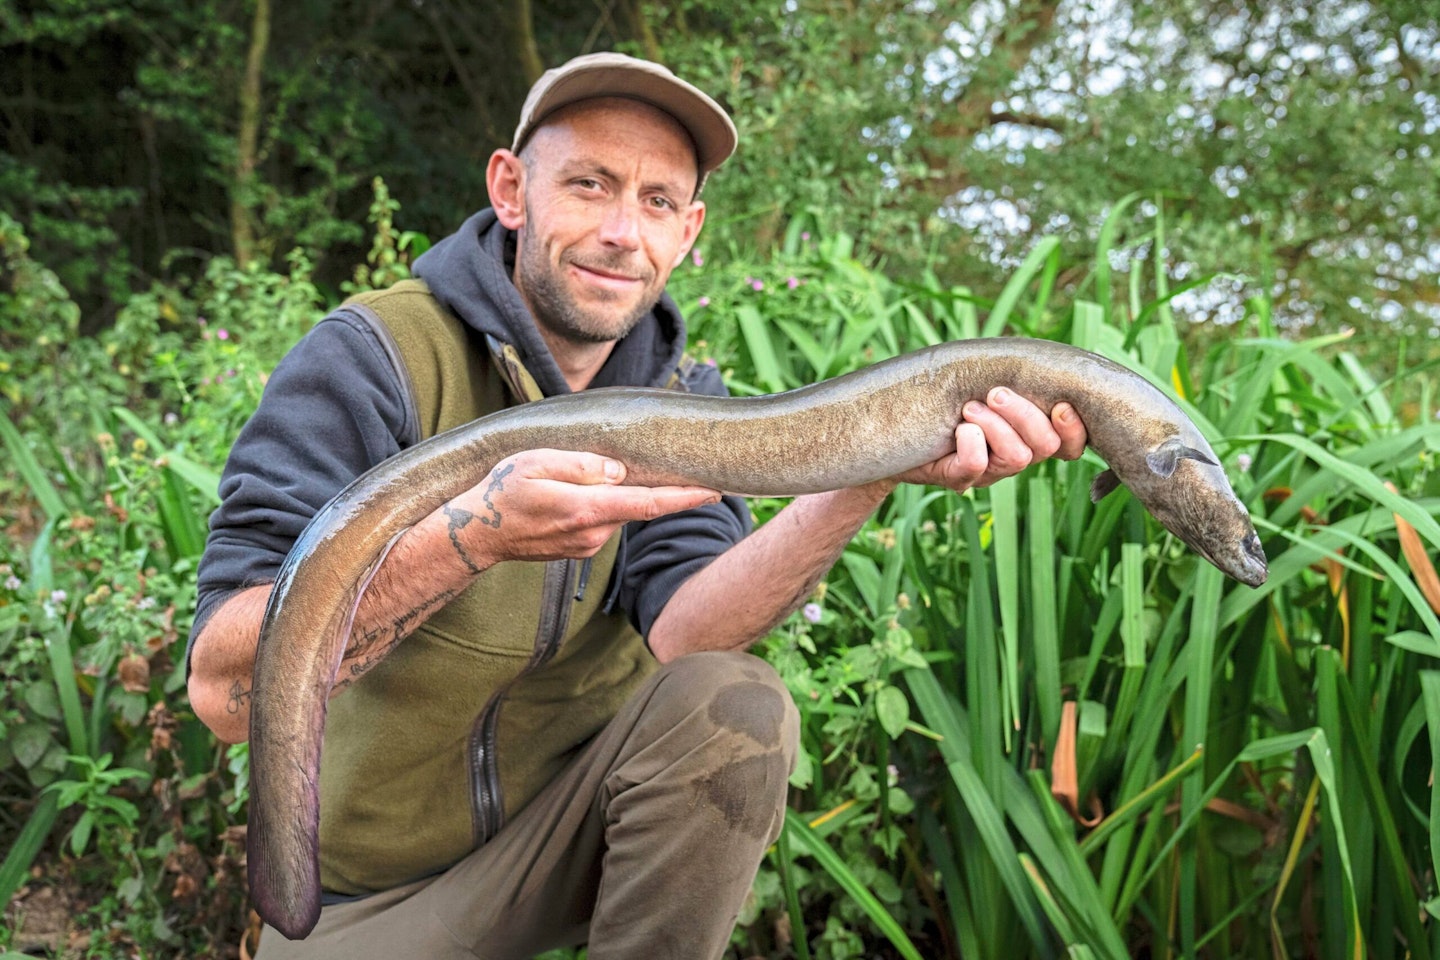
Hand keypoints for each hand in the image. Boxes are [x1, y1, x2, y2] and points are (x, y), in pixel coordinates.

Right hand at [444, 448, 721, 565]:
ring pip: (616, 511)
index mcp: (586, 510)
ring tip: (571, 478)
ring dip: (611, 493)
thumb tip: (618, 471)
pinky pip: (601, 520)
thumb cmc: (501, 493)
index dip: (684, 497)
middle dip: (645, 484)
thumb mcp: (535, 463)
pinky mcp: (581, 549)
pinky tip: (568, 496)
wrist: (477, 535)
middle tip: (646, 461)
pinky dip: (598, 505)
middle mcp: (593, 533)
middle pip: (635, 504)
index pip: (648, 504)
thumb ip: (581, 465)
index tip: (715, 491)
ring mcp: (587, 545)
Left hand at [892, 388, 1086, 492]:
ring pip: (1016, 458)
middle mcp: (1014, 457)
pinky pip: (976, 467)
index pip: (1070, 445)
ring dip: (995, 425)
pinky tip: (958, 428)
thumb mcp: (982, 382)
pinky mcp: (958, 479)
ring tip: (969, 407)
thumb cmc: (946, 395)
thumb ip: (1011, 377)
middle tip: (995, 393)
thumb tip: (1035, 356)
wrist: (895, 424)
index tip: (1060, 406)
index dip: (1073, 430)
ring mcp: (988, 473)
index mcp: (1028, 435)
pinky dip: (970, 443)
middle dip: (1025, 415)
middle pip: (1045, 447)